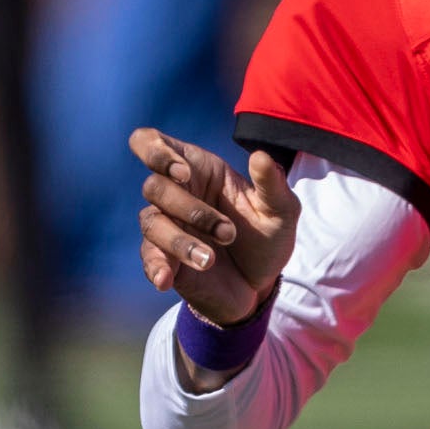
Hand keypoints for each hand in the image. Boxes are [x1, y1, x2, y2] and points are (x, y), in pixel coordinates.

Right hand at [129, 128, 300, 326]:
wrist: (261, 285)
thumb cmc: (266, 237)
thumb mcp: (280, 211)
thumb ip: (272, 184)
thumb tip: (259, 156)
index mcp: (198, 168)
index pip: (151, 143)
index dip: (156, 152)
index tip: (182, 173)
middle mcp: (176, 193)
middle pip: (154, 186)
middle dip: (190, 209)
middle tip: (229, 233)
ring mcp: (167, 225)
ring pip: (152, 222)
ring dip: (181, 241)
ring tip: (210, 260)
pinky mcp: (163, 258)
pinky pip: (149, 258)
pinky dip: (156, 267)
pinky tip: (165, 279)